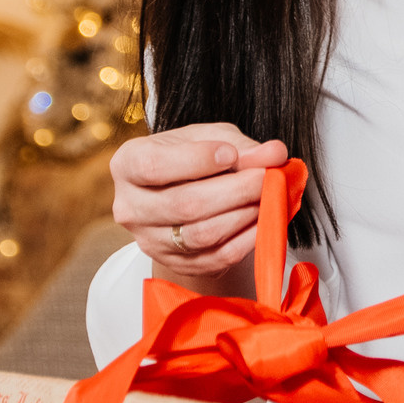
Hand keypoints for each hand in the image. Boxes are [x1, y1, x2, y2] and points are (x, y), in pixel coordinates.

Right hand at [111, 124, 291, 294]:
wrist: (185, 193)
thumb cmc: (194, 157)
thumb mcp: (213, 138)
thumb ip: (243, 145)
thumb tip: (275, 154)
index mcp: (128, 164)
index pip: (154, 166)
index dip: (196, 161)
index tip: (230, 154)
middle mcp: (130, 207)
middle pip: (185, 204)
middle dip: (236, 190)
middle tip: (269, 177)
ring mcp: (149, 240)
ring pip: (202, 235)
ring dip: (245, 215)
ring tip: (270, 196)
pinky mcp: (174, 264)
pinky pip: (217, 257)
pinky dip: (248, 238)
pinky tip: (265, 220)